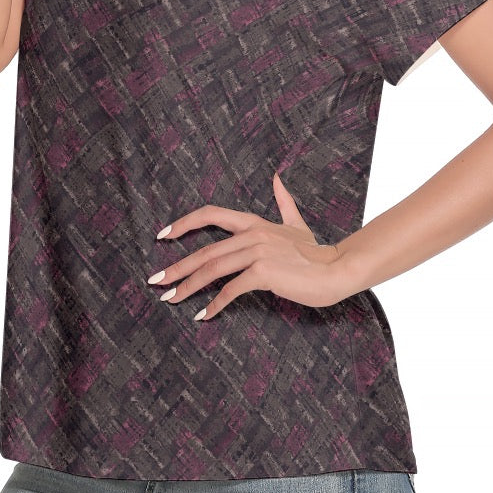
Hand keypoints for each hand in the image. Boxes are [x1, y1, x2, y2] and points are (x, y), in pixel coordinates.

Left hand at [147, 172, 347, 320]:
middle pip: (205, 250)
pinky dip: (214, 304)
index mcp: (255, 222)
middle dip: (177, 267)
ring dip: (188, 287)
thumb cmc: (317, 252)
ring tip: (170, 300)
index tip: (162, 235)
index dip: (184, 223)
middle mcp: (252, 234)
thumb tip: (276, 177)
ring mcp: (257, 252)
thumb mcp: (296, 223)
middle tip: (155, 280)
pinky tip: (203, 315)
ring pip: (212, 269)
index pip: (211, 214)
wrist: (337, 269)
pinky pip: (231, 290)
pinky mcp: (264, 273)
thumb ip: (284, 202)